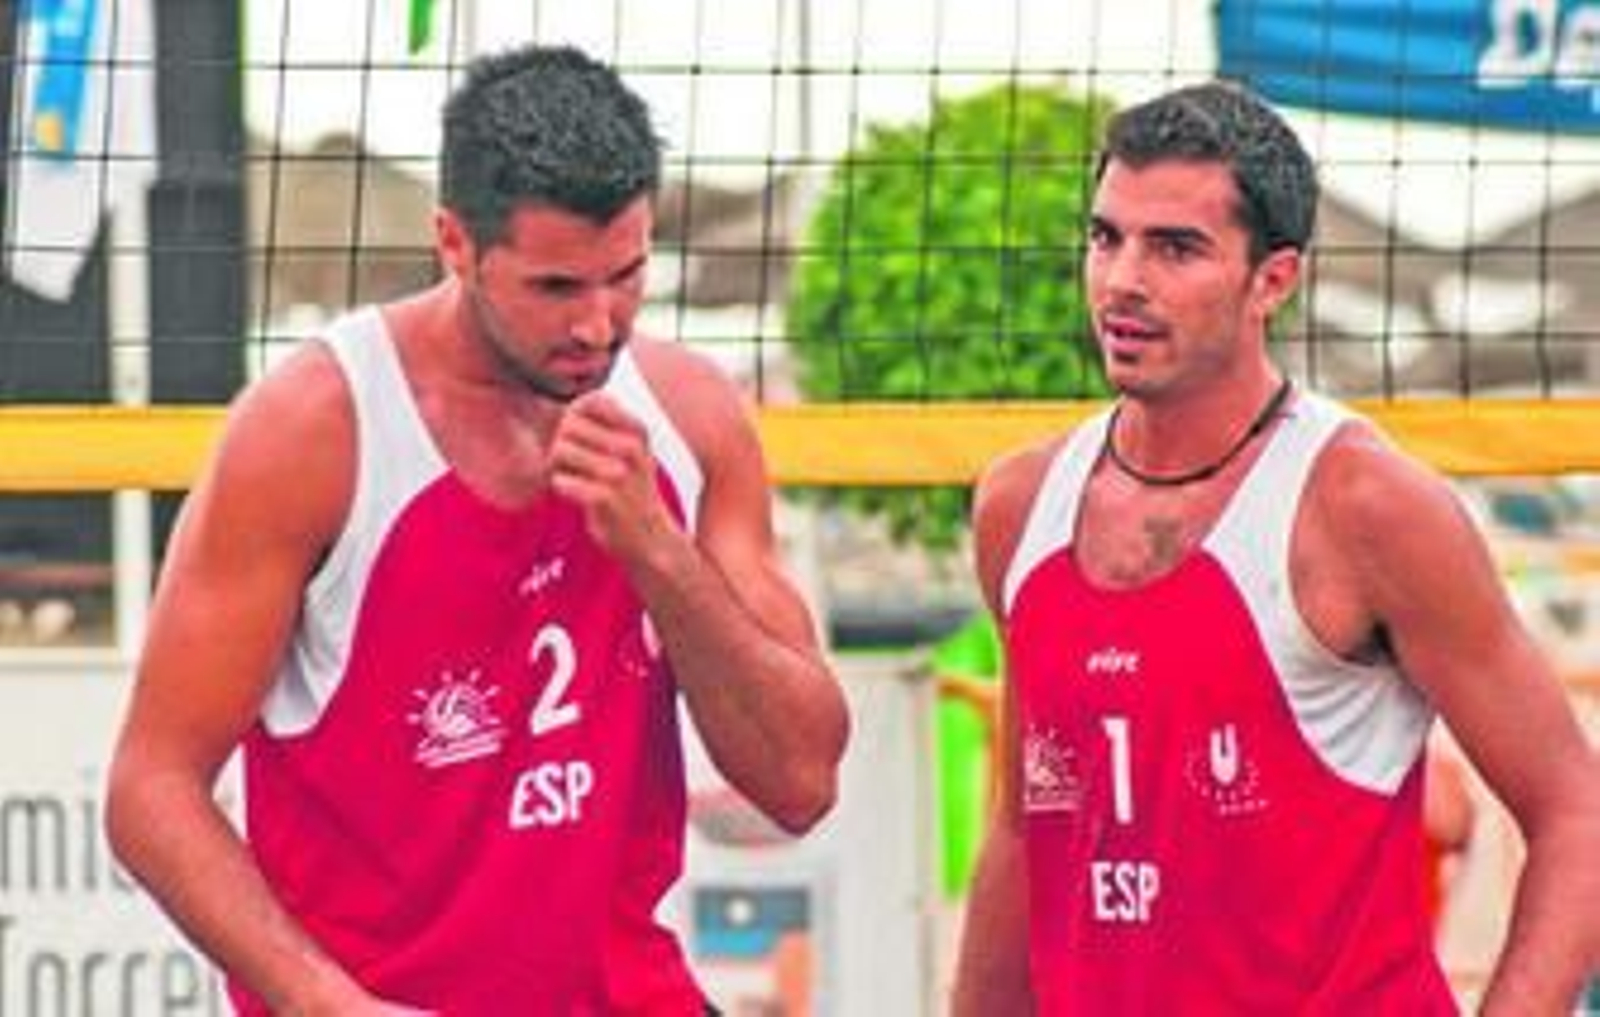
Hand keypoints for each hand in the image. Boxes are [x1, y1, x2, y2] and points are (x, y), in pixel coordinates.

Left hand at [548, 391, 676, 558]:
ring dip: (556, 465)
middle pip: (568, 424)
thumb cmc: (633, 491)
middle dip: (559, 442)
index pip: (590, 400)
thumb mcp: (633, 451)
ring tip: (568, 476)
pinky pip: (563, 481)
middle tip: (566, 462)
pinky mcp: (606, 500)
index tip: (577, 437)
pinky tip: (571, 492)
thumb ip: (609, 424)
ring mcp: (620, 474)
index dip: (573, 416)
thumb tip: (570, 403)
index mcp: (637, 431)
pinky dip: (561, 486)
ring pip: (561, 449)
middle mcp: (631, 448)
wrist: (652, 538)